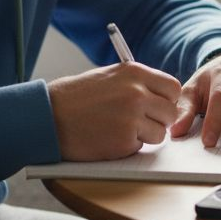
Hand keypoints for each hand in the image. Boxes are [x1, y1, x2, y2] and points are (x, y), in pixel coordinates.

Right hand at [47, 63, 181, 160]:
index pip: (172, 88)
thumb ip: (137, 83)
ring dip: (145, 135)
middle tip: (141, 122)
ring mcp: (131, 117)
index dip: (166, 100)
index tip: (157, 106)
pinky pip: (141, 146)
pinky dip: (128, 146)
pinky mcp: (123, 140)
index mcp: (134, 72)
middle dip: (159, 120)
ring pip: (160, 133)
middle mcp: (137, 93)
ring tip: (121, 129)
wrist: (48, 115)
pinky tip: (109, 137)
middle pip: (170, 113)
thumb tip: (163, 97)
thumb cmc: (77, 97)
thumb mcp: (110, 77)